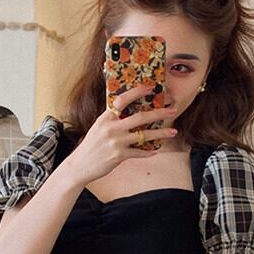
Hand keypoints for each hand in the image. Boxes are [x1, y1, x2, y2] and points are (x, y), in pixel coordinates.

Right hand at [64, 82, 178, 185]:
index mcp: (106, 118)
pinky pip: (139, 153)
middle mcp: (112, 128)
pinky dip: (148, 152)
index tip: (150, 87)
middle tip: (172, 111)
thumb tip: (128, 114)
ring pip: (144, 135)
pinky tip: (155, 150)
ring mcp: (116, 142)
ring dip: (161, 133)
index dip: (137, 92)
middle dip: (159, 113)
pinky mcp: (119, 156)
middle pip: (140, 117)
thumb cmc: (91, 146)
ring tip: (173, 132)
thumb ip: (112, 120)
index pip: (123, 100)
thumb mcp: (98, 128)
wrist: (80, 165)